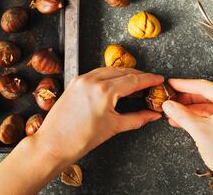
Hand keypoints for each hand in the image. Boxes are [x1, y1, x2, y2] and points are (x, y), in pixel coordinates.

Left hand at [0, 68, 161, 194]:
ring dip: (124, 74)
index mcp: (104, 91)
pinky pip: (97, 73)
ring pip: (110, 70)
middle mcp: (92, 80)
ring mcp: (82, 79)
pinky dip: (110, 76)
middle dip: (139, 76)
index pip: (134, 80)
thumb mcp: (114, 127)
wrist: (53, 144)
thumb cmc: (80, 139)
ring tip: (135, 84)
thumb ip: (137, 118)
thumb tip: (153, 114)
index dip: (149, 79)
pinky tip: (116, 84)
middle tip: (150, 83)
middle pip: (123, 71)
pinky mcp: (75, 81)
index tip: (159, 79)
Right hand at [162, 79, 212, 194]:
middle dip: (186, 99)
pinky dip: (200, 117)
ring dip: (191, 109)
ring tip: (174, 112)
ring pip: (209, 106)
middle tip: (171, 99)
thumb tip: (169, 105)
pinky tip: (185, 121)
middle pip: (207, 95)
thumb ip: (181, 114)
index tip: (172, 84)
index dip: (184, 85)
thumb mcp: (198, 130)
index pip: (203, 86)